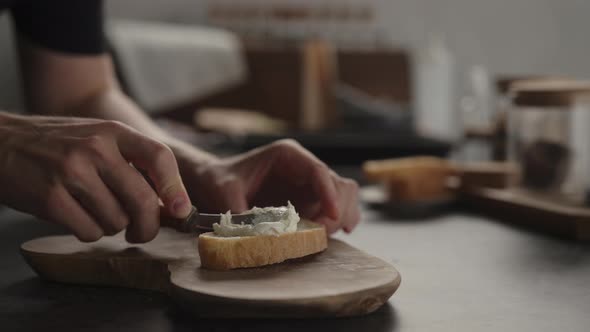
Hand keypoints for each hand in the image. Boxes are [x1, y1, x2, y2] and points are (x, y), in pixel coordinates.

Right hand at [0, 113, 191, 242]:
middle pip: (143, 200)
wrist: (1, 143)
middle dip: (148, 225)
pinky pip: (90, 232)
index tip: (181, 210)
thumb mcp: (98, 138)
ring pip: (117, 221)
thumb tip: (169, 201)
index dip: (176, 188)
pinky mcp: (52, 199)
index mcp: (113, 132)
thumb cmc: (57, 145)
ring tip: (94, 210)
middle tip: (141, 232)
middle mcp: (96, 149)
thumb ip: (131, 162)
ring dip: (111, 226)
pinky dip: (88, 232)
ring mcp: (72, 173)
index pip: (159, 157)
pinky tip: (76, 216)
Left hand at [178, 139, 359, 233]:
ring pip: (344, 195)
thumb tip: (254, 235)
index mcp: (287, 156)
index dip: (329, 193)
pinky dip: (339, 221)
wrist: (214, 183)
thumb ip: (236, 211)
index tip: (332, 216)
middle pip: (338, 184)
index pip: (317, 170)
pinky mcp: (310, 201)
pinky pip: (337, 208)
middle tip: (318, 233)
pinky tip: (330, 234)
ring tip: (320, 236)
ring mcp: (310, 185)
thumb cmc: (219, 180)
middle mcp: (303, 168)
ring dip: (340, 217)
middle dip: (336, 210)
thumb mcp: (222, 191)